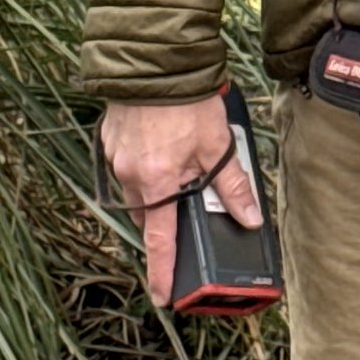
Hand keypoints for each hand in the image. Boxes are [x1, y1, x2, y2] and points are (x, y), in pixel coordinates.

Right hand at [100, 94, 262, 302]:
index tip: (163, 296)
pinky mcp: (110, 141)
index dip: (162, 272)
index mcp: (157, 185)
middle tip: (184, 203)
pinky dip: (145, 163)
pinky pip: (128, 165)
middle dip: (165, 216)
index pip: (160, 242)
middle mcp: (130, 177)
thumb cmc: (186, 103)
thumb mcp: (218, 146)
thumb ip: (232, 187)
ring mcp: (116, 159)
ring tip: (178, 160)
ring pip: (137, 189)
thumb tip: (249, 218)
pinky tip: (161, 143)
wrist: (153, 62)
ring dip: (156, 186)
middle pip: (148, 214)